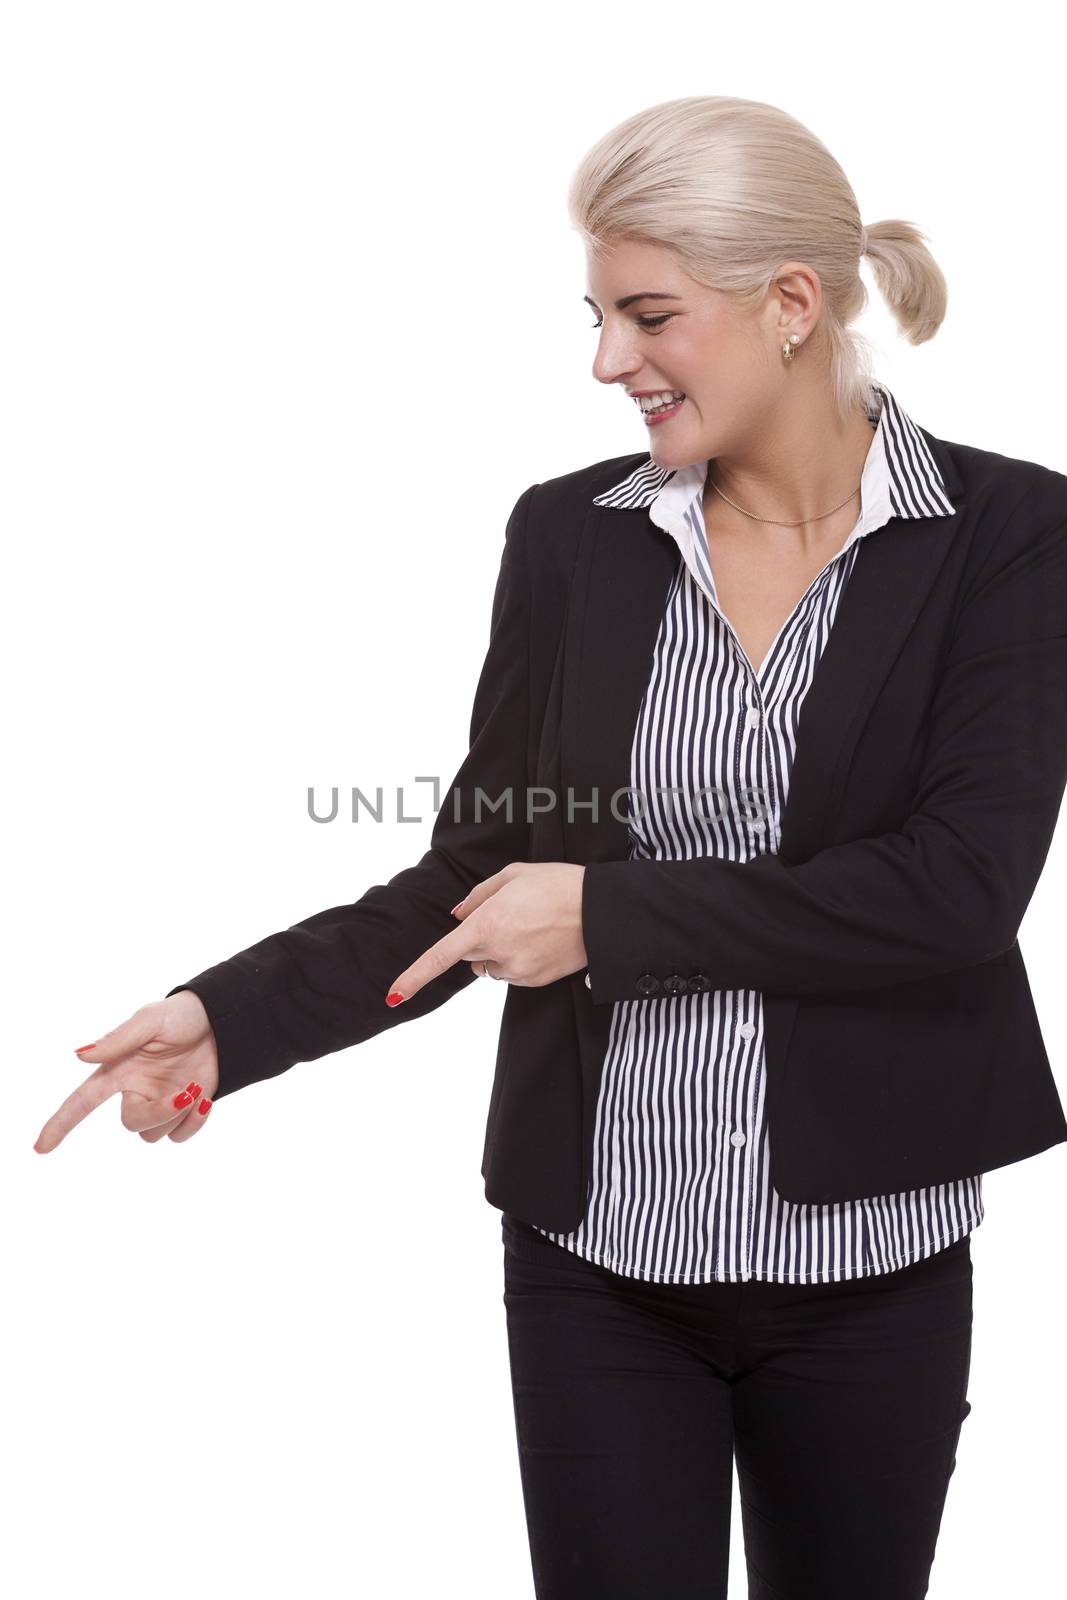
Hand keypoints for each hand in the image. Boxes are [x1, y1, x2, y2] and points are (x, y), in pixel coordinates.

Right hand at [34, 990, 220, 1153]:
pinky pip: (178, 1136)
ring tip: (196, 1088)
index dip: (61, 1123)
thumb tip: (80, 1055)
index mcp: (119, 1069)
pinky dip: (193, 1123)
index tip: (41, 1147)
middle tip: (186, 1093)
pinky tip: (204, 1100)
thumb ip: (117, 1039)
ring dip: (178, 1114)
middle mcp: (136, 1089)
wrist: (224, 1021)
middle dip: (158, 1114)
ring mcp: (159, 1101)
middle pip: (131, 1123)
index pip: (83, 1100)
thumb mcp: (150, 1020)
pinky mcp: (183, 1110)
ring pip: (155, 1134)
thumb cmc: (182, 1015)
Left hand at [386, 862, 587, 1001]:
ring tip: (533, 926)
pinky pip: (513, 974)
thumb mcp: (515, 875)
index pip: (440, 957)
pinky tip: (542, 940)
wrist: (604, 911)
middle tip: (511, 916)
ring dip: (500, 951)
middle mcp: (498, 952)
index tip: (394, 996)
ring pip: (491, 967)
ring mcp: (518, 971)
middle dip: (479, 940)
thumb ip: (479, 895)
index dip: (415, 977)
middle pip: (469, 955)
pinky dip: (520, 960)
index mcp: (487, 923)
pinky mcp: (536, 982)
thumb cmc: (560, 884)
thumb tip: (457, 915)